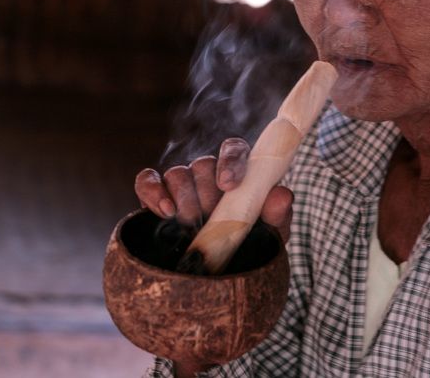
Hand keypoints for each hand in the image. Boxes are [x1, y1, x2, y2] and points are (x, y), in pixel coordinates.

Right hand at [134, 137, 293, 241]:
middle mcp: (208, 175)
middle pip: (202, 165)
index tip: (228, 185)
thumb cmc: (246, 250)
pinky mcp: (154, 197)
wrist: (215, 279)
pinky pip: (147, 180)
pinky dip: (152, 191)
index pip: (234, 149)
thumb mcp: (268, 236)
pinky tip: (164, 212)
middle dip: (205, 191)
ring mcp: (181, 185)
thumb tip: (282, 195)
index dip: (230, 161)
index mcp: (238, 174)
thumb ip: (277, 214)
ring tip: (189, 223)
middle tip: (207, 216)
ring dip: (183, 198)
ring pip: (177, 173)